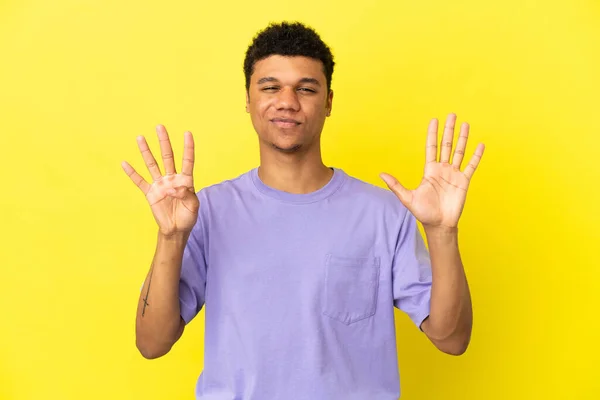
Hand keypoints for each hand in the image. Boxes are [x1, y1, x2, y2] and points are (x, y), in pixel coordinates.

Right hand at [122, 125, 198, 236]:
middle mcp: (172, 179)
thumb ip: (187, 195)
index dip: (188, 148)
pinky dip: (132, 173)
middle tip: (160, 127)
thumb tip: (174, 187)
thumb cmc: (187, 217)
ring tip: (140, 137)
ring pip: (152, 164)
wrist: (176, 230)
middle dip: (164, 142)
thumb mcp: (193, 206)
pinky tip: (125, 163)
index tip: (187, 133)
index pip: (187, 161)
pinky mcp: (150, 193)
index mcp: (185, 181)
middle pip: (167, 157)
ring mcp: (160, 185)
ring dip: (146, 151)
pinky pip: (140, 182)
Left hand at [380, 114, 483, 229]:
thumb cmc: (423, 212)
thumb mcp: (407, 198)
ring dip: (463, 138)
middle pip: (446, 145)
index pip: (431, 147)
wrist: (439, 225)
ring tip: (465, 124)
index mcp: (430, 170)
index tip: (434, 120)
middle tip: (452, 115)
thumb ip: (395, 185)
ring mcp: (454, 174)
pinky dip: (476, 155)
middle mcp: (442, 169)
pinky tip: (480, 144)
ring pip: (459, 151)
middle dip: (449, 130)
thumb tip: (380, 174)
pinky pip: (471, 166)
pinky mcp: (464, 181)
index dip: (432, 134)